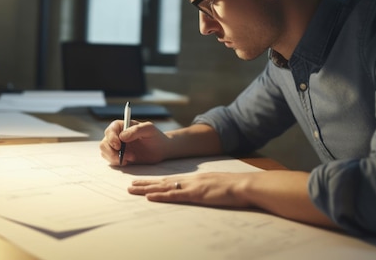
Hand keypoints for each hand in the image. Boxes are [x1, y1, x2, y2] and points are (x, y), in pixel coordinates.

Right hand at [99, 120, 170, 165]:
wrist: (160, 149)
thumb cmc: (155, 136)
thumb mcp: (149, 130)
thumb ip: (136, 130)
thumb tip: (122, 136)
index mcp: (122, 126)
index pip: (110, 130)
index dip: (111, 138)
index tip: (118, 146)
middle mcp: (116, 135)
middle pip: (104, 143)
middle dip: (111, 152)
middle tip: (123, 157)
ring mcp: (116, 147)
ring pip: (105, 152)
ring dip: (114, 158)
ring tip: (130, 159)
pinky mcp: (118, 156)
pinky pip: (110, 160)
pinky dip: (117, 162)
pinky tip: (128, 161)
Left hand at [128, 172, 253, 207]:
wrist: (244, 185)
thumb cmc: (235, 187)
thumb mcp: (217, 185)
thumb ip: (207, 187)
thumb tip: (202, 191)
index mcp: (195, 179)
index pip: (171, 179)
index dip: (156, 181)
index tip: (144, 182)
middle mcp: (191, 180)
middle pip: (163, 181)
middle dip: (146, 183)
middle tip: (130, 185)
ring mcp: (192, 186)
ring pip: (164, 187)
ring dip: (147, 188)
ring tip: (132, 189)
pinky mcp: (196, 194)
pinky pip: (175, 195)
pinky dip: (160, 196)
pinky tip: (150, 196)